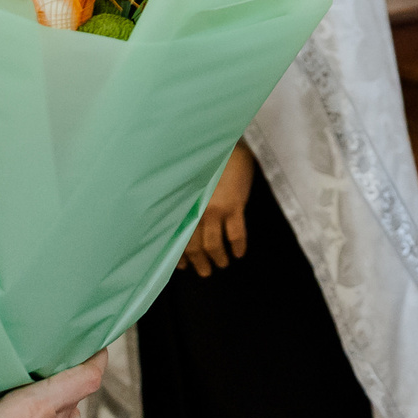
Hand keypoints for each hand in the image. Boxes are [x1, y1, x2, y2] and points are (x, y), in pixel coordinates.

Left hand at [181, 142, 255, 276]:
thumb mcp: (194, 185)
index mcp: (184, 204)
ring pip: (213, 245)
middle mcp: (195, 209)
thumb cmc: (211, 163)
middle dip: (200, 263)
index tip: (184, 266)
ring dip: (218, 258)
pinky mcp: (234, 205)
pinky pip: (236, 234)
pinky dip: (237, 247)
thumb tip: (185, 227)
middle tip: (205, 272)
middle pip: (195, 246)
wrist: (231, 145)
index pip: (178, 237)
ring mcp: (215, 208)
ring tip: (223, 264)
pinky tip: (239, 252)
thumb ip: (189, 204)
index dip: (181, 255)